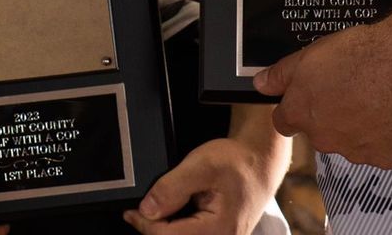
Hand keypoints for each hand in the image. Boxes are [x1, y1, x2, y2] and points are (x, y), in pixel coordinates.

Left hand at [123, 133, 286, 232]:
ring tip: (157, 210)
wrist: (260, 163)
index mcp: (218, 231)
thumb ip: (171, 188)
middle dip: (154, 229)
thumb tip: (147, 210)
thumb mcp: (201, 165)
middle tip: (139, 212)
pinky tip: (172, 213)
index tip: (130, 212)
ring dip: (165, 229)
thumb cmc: (237, 163)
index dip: (144, 224)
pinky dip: (176, 228)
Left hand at [253, 23, 391, 168]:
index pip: (284, 122)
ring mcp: (359, 152)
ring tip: (378, 96)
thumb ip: (281, 74)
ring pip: (353, 142)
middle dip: (332, 116)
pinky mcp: (389, 157)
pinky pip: (383, 149)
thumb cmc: (361, 52)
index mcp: (303, 114)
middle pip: (321, 132)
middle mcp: (327, 140)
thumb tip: (260, 85)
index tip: (312, 96)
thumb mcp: (310, 54)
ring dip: (360, 127)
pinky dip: (387, 135)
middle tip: (352, 89)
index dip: (296, 108)